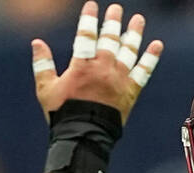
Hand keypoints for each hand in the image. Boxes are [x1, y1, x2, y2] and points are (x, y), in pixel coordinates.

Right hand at [32, 2, 163, 123]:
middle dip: (113, 22)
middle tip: (116, 9)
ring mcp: (119, 79)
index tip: (92, 6)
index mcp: (82, 66)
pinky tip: (157, 45)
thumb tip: (36, 42)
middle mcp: (103, 68)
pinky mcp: (130, 92)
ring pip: (129, 51)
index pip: (86, 35)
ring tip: (138, 20)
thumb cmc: (62, 115)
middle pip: (110, 39)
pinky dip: (151, 58)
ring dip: (133, 33)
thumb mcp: (46, 90)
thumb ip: (42, 65)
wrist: (83, 138)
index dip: (89, 19)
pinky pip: (143, 72)